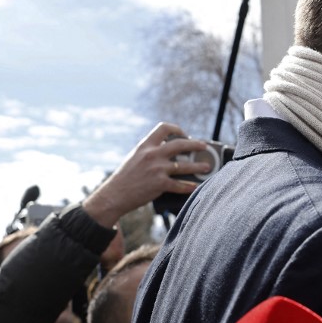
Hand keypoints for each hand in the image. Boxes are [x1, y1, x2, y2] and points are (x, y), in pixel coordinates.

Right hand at [82, 123, 212, 227]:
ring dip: (198, 166)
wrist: (114, 194)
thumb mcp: (135, 158)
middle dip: (195, 145)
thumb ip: (150, 152)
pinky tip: (196, 186)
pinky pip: (180, 185)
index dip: (177, 129)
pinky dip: (190, 186)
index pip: (164, 128)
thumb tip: (170, 152)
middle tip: (204, 147)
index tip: (184, 134)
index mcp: (145, 145)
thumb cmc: (125, 177)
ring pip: (185, 166)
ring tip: (207, 167)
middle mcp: (152, 154)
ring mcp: (157, 169)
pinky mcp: (159, 184)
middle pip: (180, 144)